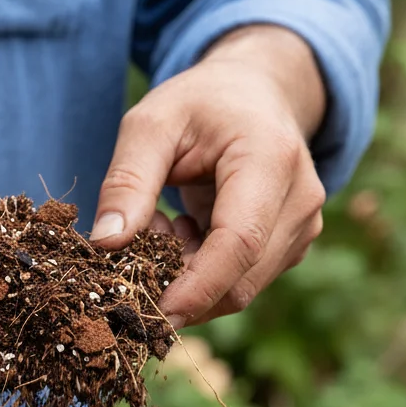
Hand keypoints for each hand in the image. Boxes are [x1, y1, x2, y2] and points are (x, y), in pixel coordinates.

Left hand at [90, 25, 328, 327]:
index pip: (239, 241)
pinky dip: (197, 272)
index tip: (150, 312)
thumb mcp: (150, 124)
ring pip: (237, 289)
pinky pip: (238, 283)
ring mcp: (300, 229)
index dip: (195, 286)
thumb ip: (127, 180)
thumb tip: (105, 243)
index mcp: (270, 159)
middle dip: (177, 283)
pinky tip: (180, 230)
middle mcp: (299, 200)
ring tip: (161, 223)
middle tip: (136, 243)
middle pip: (240, 278)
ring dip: (184, 276)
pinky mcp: (289, 248)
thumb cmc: (199, 104)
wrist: (254, 94)